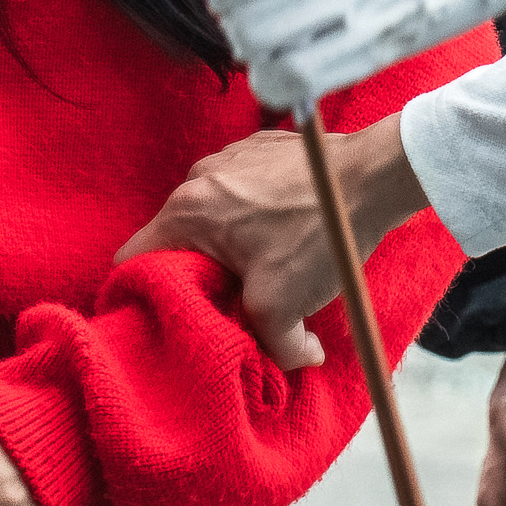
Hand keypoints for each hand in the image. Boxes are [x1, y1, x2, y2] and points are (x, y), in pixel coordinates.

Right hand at [114, 118, 427, 368]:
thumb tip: (295, 358)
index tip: (167, 316)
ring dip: (228, 244)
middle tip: (229, 301)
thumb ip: (273, 347)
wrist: (372, 175)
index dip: (143, 293)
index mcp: (187, 210)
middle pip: (174, 238)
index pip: (132, 258)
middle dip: (196, 274)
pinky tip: (288, 232)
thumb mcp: (285, 306)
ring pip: (210, 214)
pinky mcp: (260, 147)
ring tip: (266, 266)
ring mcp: (229, 156)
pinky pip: (240, 191)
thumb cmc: (318, 235)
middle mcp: (199, 176)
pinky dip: (253, 215)